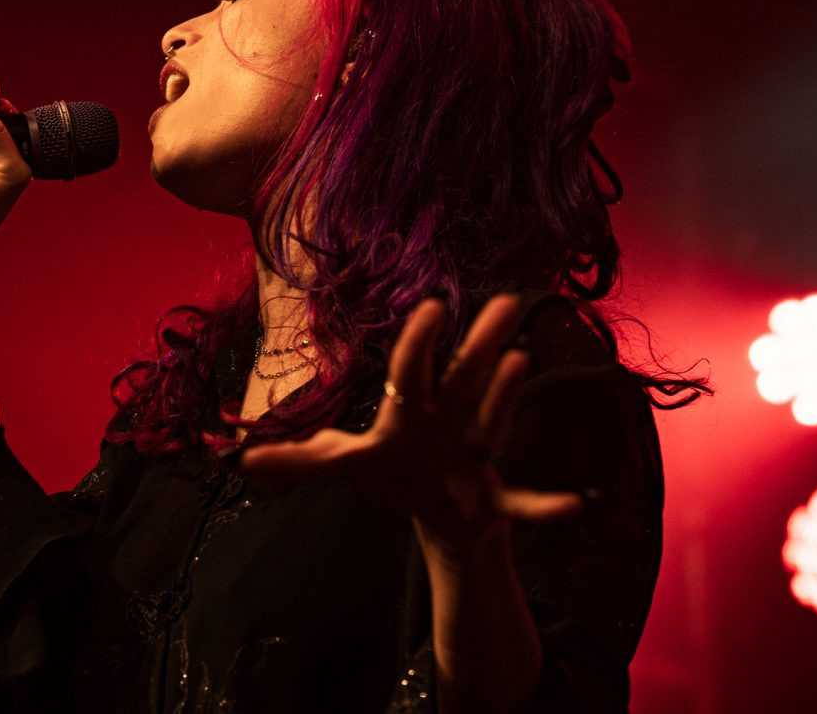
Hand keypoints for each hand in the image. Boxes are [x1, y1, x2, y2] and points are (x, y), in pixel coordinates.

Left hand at [233, 293, 584, 552]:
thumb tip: (238, 460)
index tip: (432, 304)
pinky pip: (527, 501)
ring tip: (522, 362)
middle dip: (481, 342)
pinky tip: (578, 504)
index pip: (412, 368)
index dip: (419, 340)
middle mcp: (450, 419)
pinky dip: (550, 504)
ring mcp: (477, 453)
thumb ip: (298, 460)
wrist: (439, 516)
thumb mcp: (345, 465)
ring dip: (509, 395)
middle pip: (465, 375)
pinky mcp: (496, 498)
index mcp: (411, 409)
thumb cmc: (395, 474)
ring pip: (496, 418)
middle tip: (507, 299)